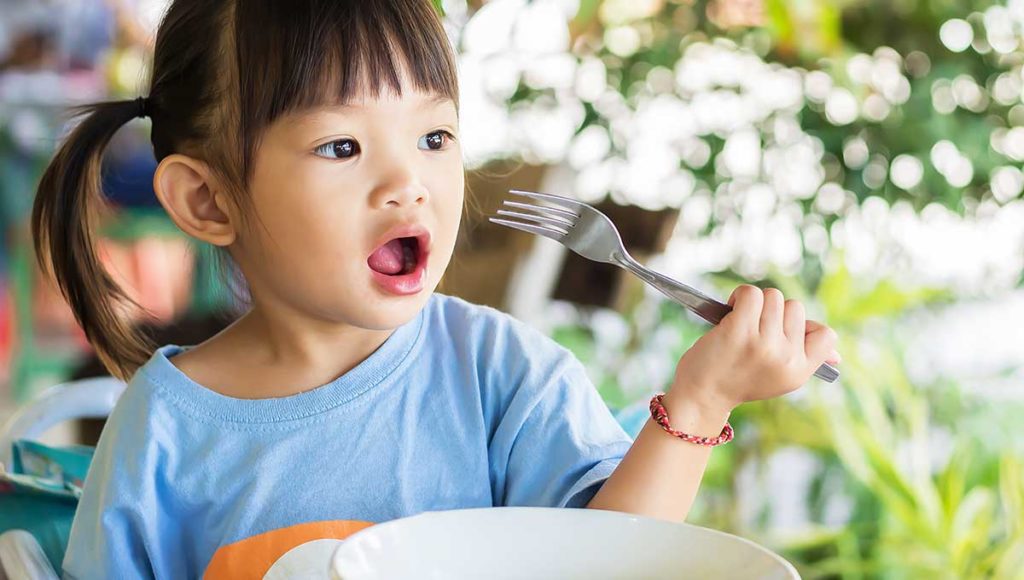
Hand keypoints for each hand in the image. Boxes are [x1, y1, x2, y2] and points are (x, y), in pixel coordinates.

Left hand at [669, 285, 839, 412]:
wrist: (700, 397)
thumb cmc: (737, 380)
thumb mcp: (779, 378)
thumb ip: (805, 360)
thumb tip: (836, 356)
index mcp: (800, 372)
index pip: (826, 335)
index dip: (805, 327)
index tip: (782, 335)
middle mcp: (786, 358)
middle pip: (795, 307)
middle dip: (772, 312)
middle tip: (752, 330)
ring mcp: (764, 343)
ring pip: (773, 296)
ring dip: (755, 302)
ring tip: (740, 321)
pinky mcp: (740, 330)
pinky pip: (751, 293)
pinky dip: (740, 295)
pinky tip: (730, 311)